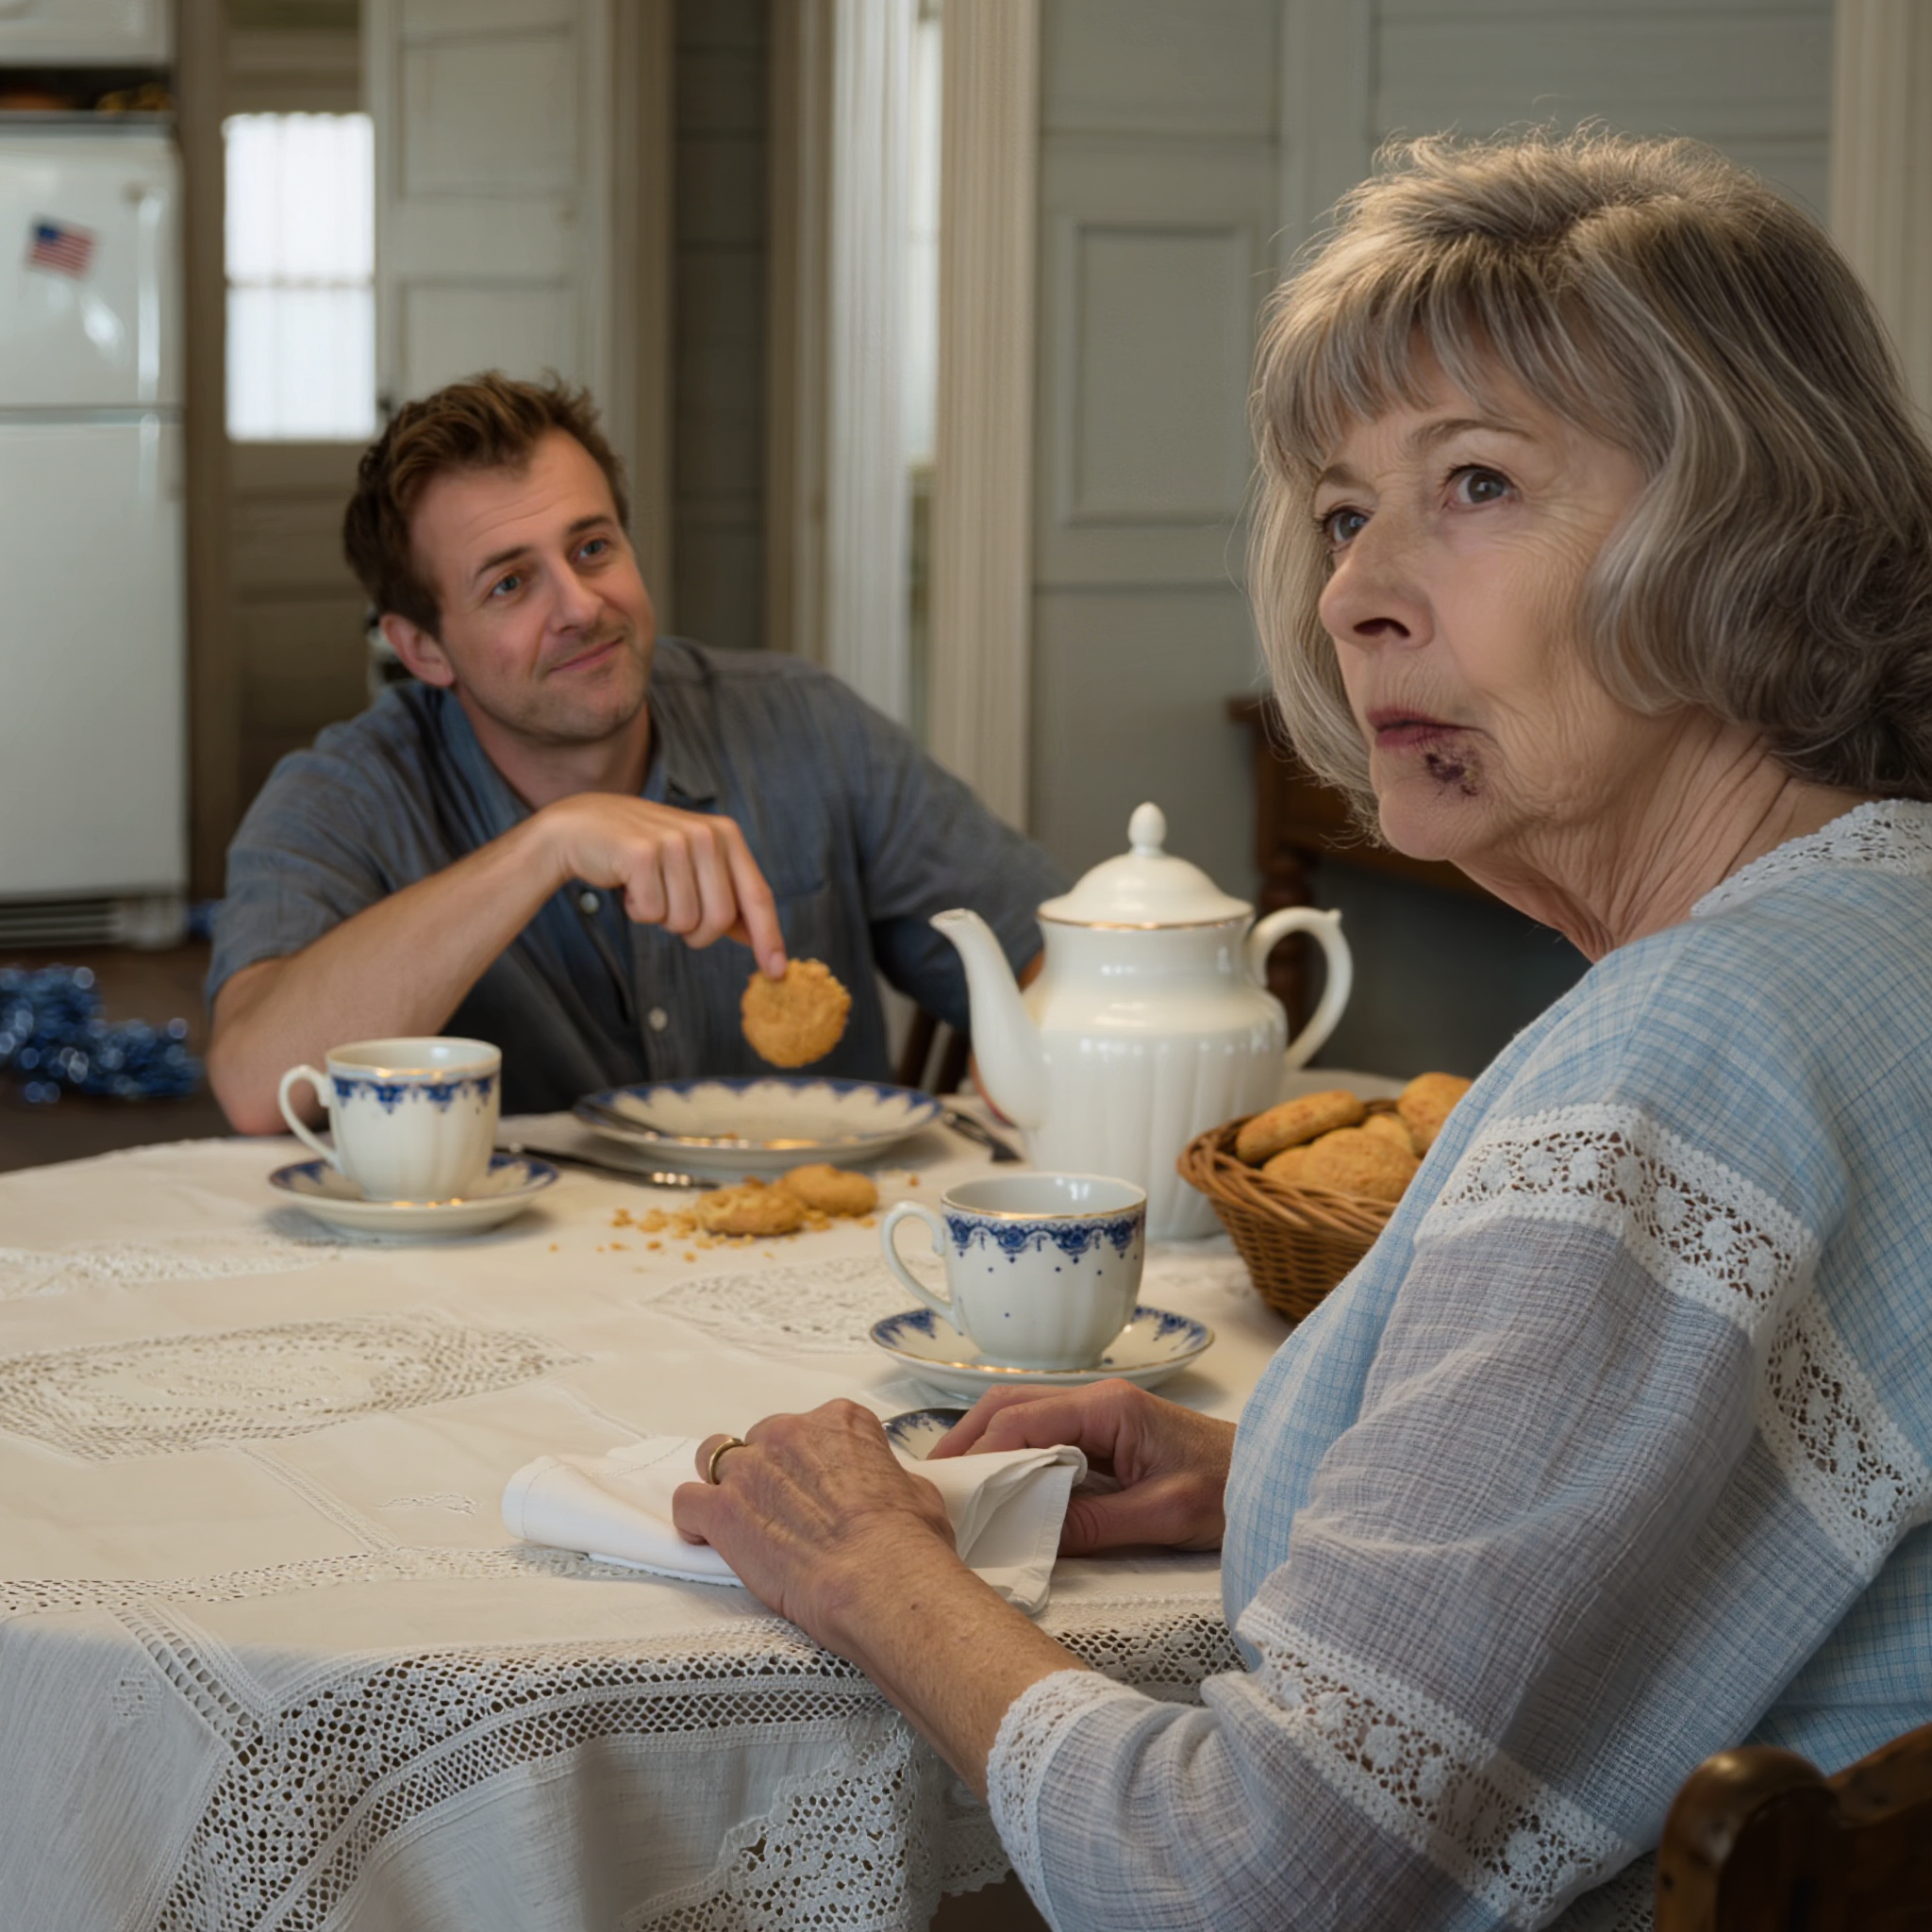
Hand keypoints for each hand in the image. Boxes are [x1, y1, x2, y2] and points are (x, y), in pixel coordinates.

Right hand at [533, 793, 786, 975]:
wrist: (583, 826)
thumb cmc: (643, 853)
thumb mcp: (692, 866)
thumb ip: (726, 896)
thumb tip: (759, 940)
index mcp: (727, 835)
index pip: (757, 896)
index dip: (769, 937)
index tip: (777, 971)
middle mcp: (706, 835)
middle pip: (720, 919)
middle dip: (696, 932)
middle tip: (671, 911)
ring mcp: (675, 842)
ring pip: (684, 920)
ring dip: (662, 918)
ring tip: (647, 889)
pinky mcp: (642, 854)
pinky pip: (652, 913)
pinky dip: (638, 911)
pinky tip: (628, 884)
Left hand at [672, 1402, 961, 1644]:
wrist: (880, 1580)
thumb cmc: (904, 1544)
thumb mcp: (918, 1493)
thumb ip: (891, 1478)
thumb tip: (890, 1488)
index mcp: (840, 1422)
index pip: (814, 1427)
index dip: (813, 1461)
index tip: (819, 1487)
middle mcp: (791, 1434)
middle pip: (762, 1440)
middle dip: (768, 1472)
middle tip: (784, 1511)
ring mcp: (752, 1470)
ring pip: (715, 1459)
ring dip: (724, 1485)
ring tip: (740, 1517)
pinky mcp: (723, 1510)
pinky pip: (687, 1502)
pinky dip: (694, 1520)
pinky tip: (709, 1538)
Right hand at [929, 1380, 1233, 1554]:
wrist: (1274, 1476)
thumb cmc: (1231, 1490)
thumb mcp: (1162, 1516)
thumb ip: (1095, 1523)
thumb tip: (1031, 1536)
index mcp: (1109, 1408)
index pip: (1022, 1418)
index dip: (979, 1451)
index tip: (949, 1485)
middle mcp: (1098, 1400)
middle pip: (1011, 1404)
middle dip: (967, 1439)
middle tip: (933, 1481)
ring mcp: (1101, 1413)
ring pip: (1023, 1414)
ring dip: (986, 1444)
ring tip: (955, 1484)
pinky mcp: (1106, 1433)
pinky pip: (1046, 1433)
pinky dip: (1013, 1453)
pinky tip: (999, 1485)